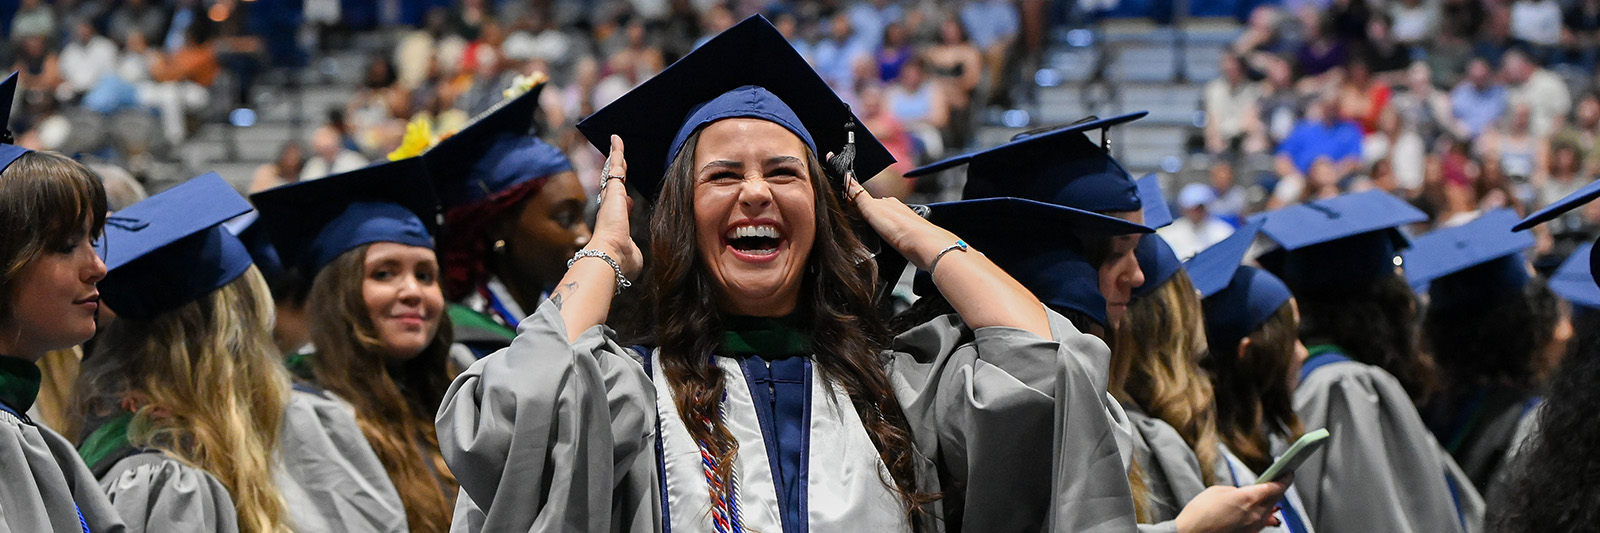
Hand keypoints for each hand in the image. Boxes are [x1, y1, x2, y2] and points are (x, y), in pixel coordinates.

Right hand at [590, 135, 642, 277]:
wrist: (610, 256)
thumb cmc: (621, 261)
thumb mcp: (630, 253)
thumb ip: (630, 249)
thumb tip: (630, 250)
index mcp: (614, 223)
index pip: (617, 208)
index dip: (620, 201)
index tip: (624, 198)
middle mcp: (610, 208)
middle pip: (612, 185)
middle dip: (614, 174)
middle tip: (615, 162)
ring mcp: (611, 197)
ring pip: (613, 172)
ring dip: (615, 158)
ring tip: (616, 144)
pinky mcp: (614, 188)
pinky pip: (615, 165)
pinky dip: (617, 151)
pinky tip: (617, 138)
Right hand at [841, 171, 950, 269]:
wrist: (922, 245)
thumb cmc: (900, 227)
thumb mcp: (872, 208)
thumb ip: (858, 194)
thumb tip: (845, 177)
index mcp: (887, 202)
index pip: (867, 200)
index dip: (856, 204)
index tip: (847, 208)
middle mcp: (896, 211)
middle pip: (876, 213)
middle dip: (866, 218)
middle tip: (855, 225)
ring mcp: (902, 225)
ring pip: (885, 225)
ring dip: (876, 230)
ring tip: (868, 236)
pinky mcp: (906, 239)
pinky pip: (891, 236)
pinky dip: (885, 239)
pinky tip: (883, 244)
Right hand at [1173, 476, 1290, 532]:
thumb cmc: (1200, 512)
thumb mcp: (1217, 491)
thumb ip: (1236, 491)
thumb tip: (1244, 494)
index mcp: (1249, 498)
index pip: (1276, 487)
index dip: (1285, 479)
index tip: (1288, 473)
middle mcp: (1255, 513)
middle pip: (1275, 499)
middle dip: (1277, 490)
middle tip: (1277, 482)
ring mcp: (1253, 526)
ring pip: (1270, 512)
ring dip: (1271, 504)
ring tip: (1270, 497)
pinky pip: (1262, 523)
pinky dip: (1263, 516)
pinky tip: (1261, 514)